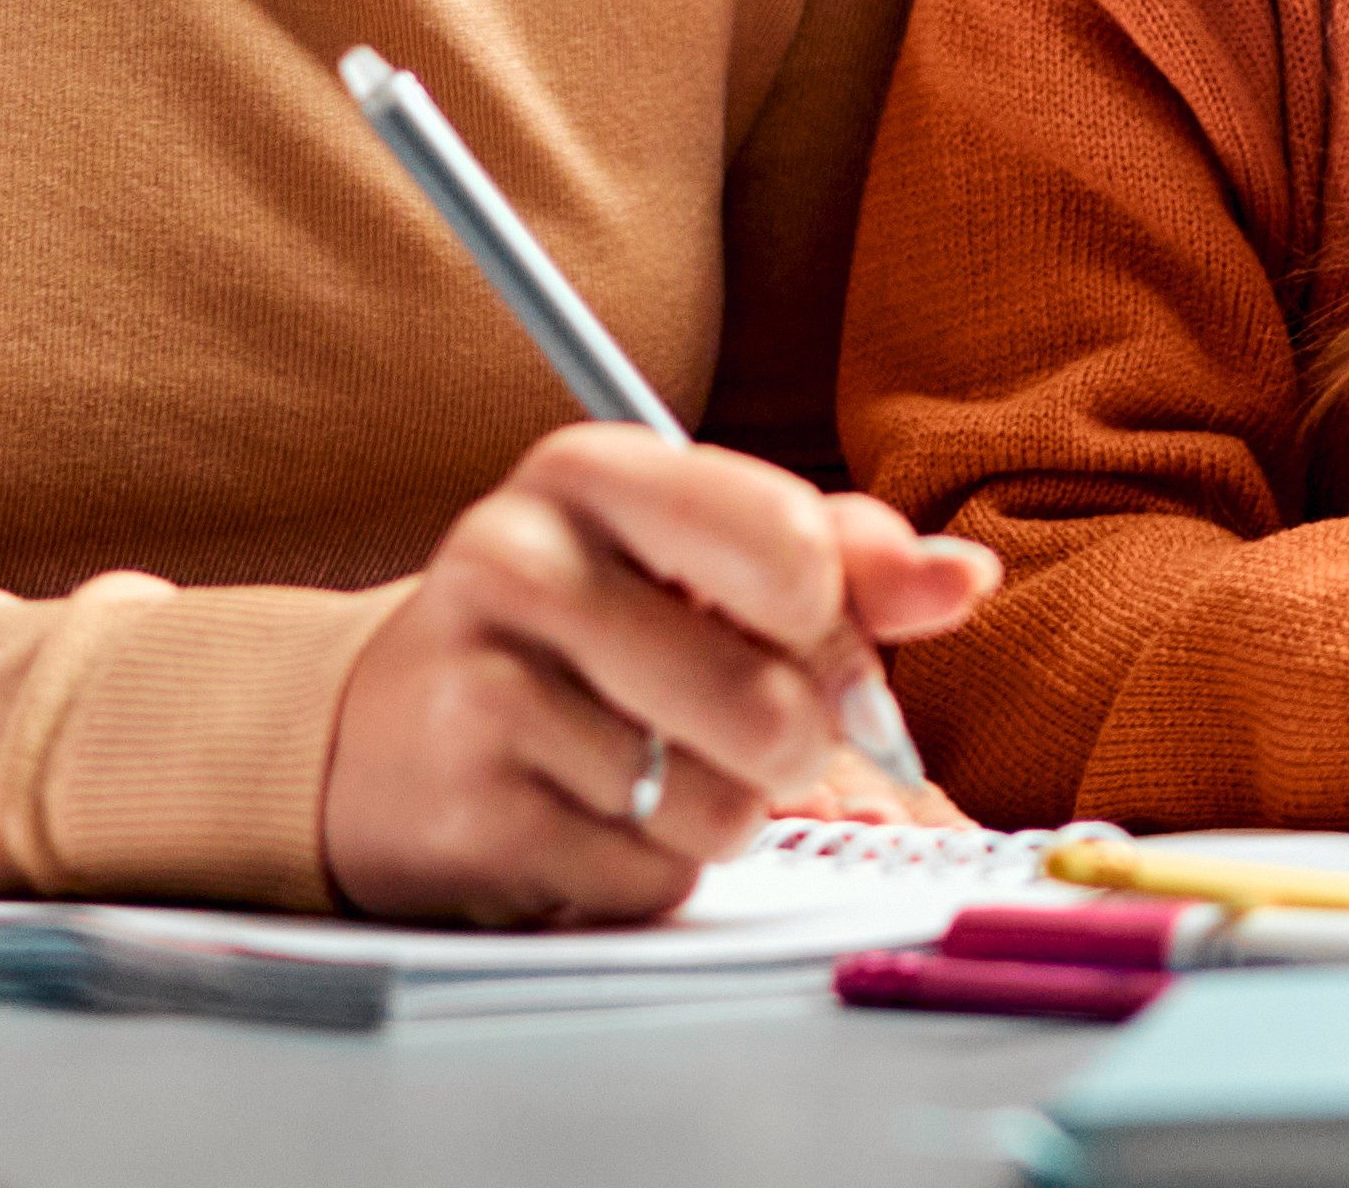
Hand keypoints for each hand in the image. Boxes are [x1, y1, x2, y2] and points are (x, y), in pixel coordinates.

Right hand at [318, 423, 996, 922]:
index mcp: (593, 470)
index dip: (842, 623)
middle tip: (756, 730)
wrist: (384, 733)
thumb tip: (964, 579)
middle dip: (797, 742)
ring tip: (657, 771)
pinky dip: (653, 870)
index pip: (791, 545)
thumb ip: (842, 558)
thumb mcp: (693, 555)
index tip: (825, 641)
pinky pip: (646, 877)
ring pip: (717, 805)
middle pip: (768, 701)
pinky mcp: (467, 816)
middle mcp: (521, 561)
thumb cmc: (577, 631)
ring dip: (722, 814)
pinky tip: (596, 819)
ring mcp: (482, 690)